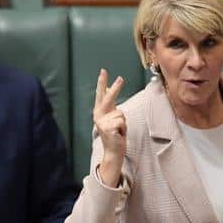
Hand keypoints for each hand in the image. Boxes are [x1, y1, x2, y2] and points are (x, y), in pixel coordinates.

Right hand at [93, 68, 125, 186]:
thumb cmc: (114, 133)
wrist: (113, 151)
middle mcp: (98, 115)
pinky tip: (119, 134)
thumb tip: (109, 88)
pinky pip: (122, 122)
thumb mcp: (111, 116)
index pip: (101, 94)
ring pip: (120, 113)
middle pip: (108, 98)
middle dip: (115, 88)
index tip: (103, 71)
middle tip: (121, 78)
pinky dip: (124, 129)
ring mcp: (102, 122)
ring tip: (119, 130)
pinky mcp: (108, 128)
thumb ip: (109, 103)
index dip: (102, 82)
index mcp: (99, 111)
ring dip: (123, 123)